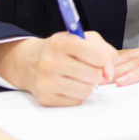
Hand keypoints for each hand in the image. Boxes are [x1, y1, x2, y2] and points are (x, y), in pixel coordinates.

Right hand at [0, 31, 116, 106]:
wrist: (30, 61)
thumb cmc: (62, 48)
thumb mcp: (83, 38)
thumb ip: (105, 51)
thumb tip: (109, 74)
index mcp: (62, 42)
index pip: (98, 56)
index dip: (104, 60)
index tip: (100, 59)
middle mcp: (51, 62)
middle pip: (94, 75)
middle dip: (97, 73)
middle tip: (89, 68)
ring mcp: (46, 82)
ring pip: (86, 90)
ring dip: (89, 84)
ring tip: (80, 76)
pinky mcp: (45, 98)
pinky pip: (76, 101)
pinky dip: (78, 94)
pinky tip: (69, 84)